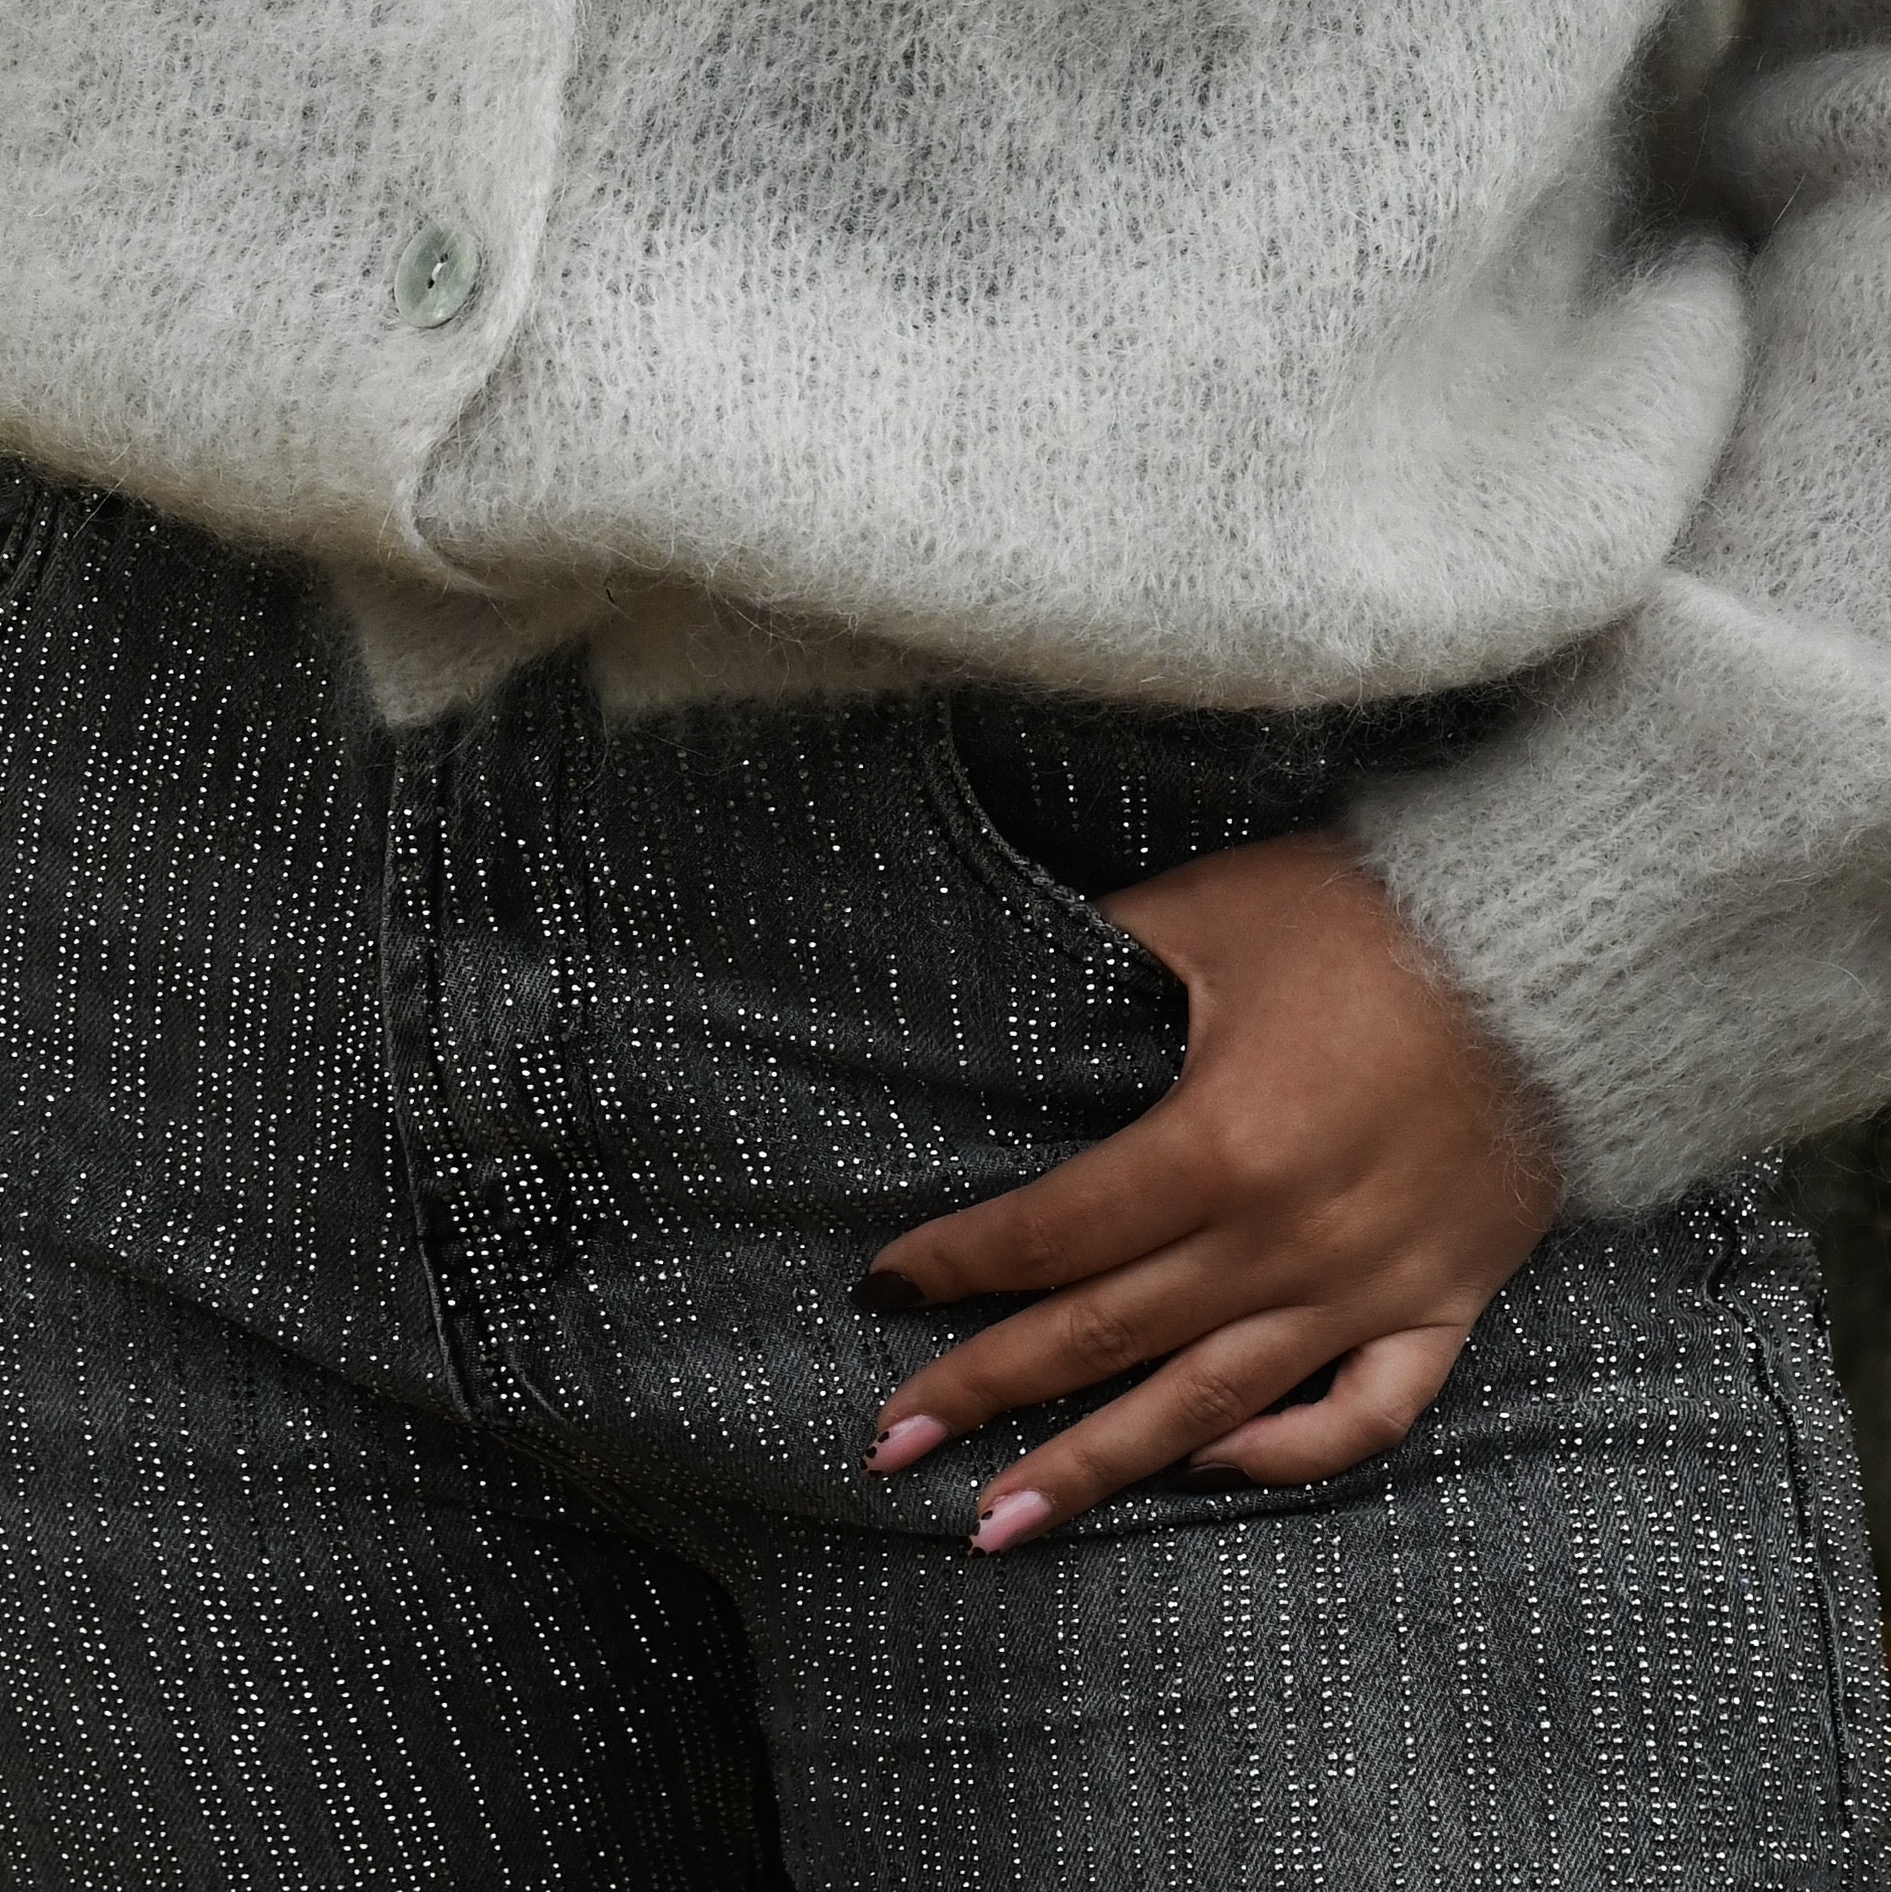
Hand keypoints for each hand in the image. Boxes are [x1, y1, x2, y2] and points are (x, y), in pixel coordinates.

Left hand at [865, 828, 1561, 1544]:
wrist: (1559, 952)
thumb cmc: (1373, 915)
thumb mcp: (1211, 912)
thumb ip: (1103, 955)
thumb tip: (1011, 972)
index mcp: (1217, 1146)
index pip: (1054, 1231)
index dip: (958, 1264)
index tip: (878, 1289)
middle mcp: (1283, 1244)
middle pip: (1104, 1337)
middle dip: (986, 1393)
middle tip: (890, 1447)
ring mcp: (1367, 1288)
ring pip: (1207, 1408)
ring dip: (1099, 1468)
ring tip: (1003, 1525)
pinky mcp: (1443, 1304)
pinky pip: (1362, 1417)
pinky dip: (1286, 1456)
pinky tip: (1210, 1470)